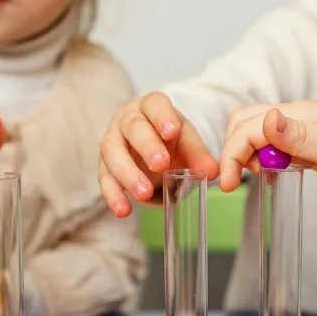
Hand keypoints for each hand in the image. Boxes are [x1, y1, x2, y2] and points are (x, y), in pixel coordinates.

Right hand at [98, 92, 218, 217]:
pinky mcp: (104, 164)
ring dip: (127, 174)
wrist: (148, 143)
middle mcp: (127, 119)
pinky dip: (113, 195)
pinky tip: (123, 210)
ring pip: (112, 152)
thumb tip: (213, 172)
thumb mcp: (185, 140)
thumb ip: (197, 154)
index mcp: (151, 106)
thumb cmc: (167, 136)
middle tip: (161, 166)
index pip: (155, 105)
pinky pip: (105, 178)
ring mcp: (112, 140)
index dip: (162, 117)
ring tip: (143, 194)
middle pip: (133, 128)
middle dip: (147, 147)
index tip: (172, 132)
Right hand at [218, 102, 316, 192]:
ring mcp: (295, 127)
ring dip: (245, 154)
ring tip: (262, 177)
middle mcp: (291, 116)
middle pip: (242, 123)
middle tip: (238, 181)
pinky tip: (272, 174)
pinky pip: (268, 144)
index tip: (227, 184)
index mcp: (296, 113)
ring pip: (252, 133)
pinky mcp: (300, 141)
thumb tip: (266, 119)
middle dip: (232, 151)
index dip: (231, 154)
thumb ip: (298, 135)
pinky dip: (260, 158)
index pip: (247, 128)